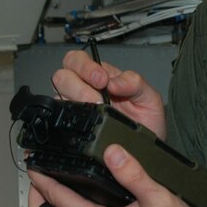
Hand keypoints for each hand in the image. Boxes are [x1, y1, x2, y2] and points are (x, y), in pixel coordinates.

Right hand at [52, 49, 166, 137]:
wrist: (146, 147)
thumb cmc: (147, 120)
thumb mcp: (149, 97)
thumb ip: (135, 83)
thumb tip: (115, 81)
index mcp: (100, 75)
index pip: (78, 60)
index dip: (85, 66)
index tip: (102, 80)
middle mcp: (84, 89)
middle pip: (62, 76)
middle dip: (79, 85)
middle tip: (98, 98)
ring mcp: (76, 108)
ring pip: (58, 96)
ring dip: (76, 101)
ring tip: (97, 111)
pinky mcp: (72, 127)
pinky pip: (60, 120)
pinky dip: (69, 119)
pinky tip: (87, 123)